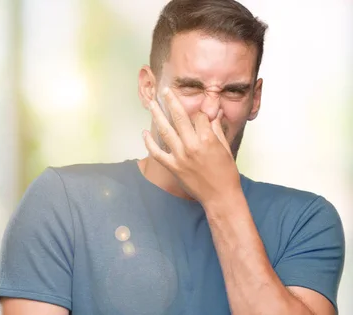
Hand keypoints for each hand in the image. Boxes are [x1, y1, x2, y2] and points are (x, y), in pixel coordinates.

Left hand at [142, 88, 240, 206]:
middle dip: (170, 101)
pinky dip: (149, 142)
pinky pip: (157, 152)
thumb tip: (213, 114)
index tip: (198, 110)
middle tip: (164, 91)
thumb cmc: (226, 173)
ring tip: (150, 104)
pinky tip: (145, 133)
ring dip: (157, 116)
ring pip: (165, 131)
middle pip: (179, 117)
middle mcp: (192, 145)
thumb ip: (216, 129)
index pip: (199, 116)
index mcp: (207, 139)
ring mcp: (180, 156)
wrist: (220, 196)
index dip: (199, 112)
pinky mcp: (172, 167)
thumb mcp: (225, 148)